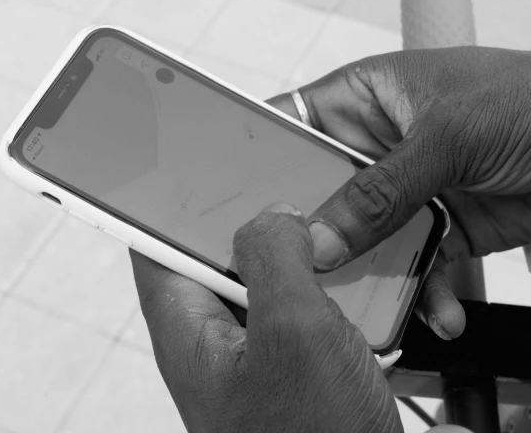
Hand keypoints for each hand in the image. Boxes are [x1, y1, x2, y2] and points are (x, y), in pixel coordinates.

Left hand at [131, 202, 401, 432]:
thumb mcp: (294, 334)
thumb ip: (274, 258)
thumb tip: (273, 217)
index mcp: (190, 331)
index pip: (153, 244)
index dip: (167, 197)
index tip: (190, 153)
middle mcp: (218, 344)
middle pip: (223, 258)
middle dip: (264, 224)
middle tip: (298, 186)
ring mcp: (261, 361)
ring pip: (279, 286)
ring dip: (316, 266)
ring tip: (349, 244)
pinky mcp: (302, 376)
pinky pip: (316, 319)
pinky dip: (344, 303)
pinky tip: (378, 300)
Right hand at [267, 46, 530, 339]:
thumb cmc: (526, 101)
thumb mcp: (446, 137)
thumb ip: (379, 191)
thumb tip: (319, 238)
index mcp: (363, 99)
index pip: (291, 128)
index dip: (262, 167)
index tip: (244, 212)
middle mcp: (376, 145)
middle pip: (320, 197)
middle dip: (317, 238)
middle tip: (306, 271)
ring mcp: (405, 190)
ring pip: (364, 242)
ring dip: (373, 276)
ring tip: (377, 305)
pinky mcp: (438, 227)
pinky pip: (412, 265)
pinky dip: (423, 292)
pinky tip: (439, 309)